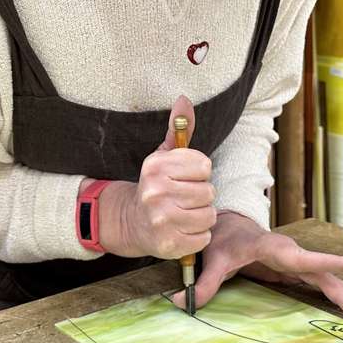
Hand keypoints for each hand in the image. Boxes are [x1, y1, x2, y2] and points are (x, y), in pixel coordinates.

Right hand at [95, 96, 216, 259]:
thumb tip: (184, 99)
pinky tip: (183, 230)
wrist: (133, 222)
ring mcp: (161, 220)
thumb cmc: (157, 186)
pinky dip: (197, 236)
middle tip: (184, 198)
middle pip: (209, 192)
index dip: (199, 173)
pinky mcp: (168, 244)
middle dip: (201, 196)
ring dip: (201, 216)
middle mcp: (155, 192)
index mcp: (156, 166)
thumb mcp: (164, 156)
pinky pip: (203, 237)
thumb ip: (178, 129)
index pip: (204, 165)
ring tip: (184, 214)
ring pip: (208, 215)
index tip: (185, 178)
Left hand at [170, 211, 342, 317]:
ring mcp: (295, 262)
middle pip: (320, 272)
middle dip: (342, 289)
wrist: (227, 225)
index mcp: (274, 249)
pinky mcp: (294, 269)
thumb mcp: (213, 258)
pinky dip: (335, 292)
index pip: (302, 257)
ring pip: (324, 278)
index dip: (325, 261)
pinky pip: (318, 282)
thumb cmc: (222, 239)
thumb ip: (205, 281)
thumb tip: (184, 301)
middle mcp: (290, 254)